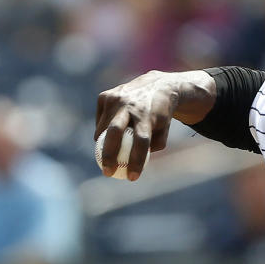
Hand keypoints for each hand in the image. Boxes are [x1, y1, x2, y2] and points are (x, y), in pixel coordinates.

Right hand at [94, 70, 214, 180]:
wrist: (157, 86)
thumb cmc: (161, 116)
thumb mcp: (163, 132)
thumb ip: (152, 147)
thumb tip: (133, 164)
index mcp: (147, 116)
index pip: (141, 142)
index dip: (136, 161)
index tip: (132, 178)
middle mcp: (129, 106)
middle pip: (114, 133)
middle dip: (108, 155)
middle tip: (108, 172)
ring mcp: (115, 99)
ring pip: (104, 129)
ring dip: (104, 144)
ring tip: (110, 154)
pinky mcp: (105, 96)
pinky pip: (101, 120)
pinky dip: (103, 130)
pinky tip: (111, 133)